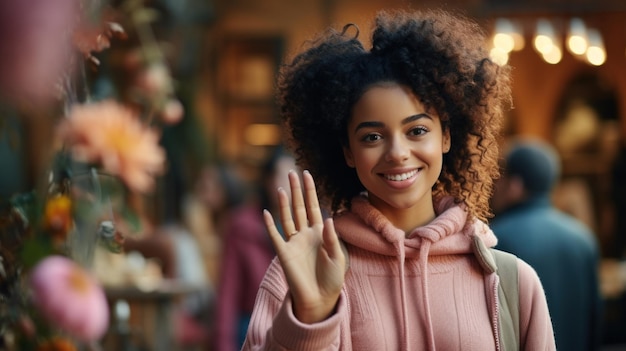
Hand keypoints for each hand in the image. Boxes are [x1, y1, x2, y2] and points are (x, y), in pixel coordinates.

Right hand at [263, 170, 346, 323]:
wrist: (320, 298)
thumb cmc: (332, 278)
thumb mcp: (338, 257)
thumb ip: (332, 238)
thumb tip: (328, 219)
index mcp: (320, 232)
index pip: (313, 206)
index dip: (310, 190)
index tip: (307, 173)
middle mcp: (305, 234)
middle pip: (299, 207)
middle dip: (296, 190)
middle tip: (292, 172)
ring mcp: (293, 242)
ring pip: (287, 218)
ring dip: (285, 203)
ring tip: (283, 188)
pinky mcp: (284, 254)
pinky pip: (275, 236)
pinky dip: (270, 225)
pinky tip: (266, 212)